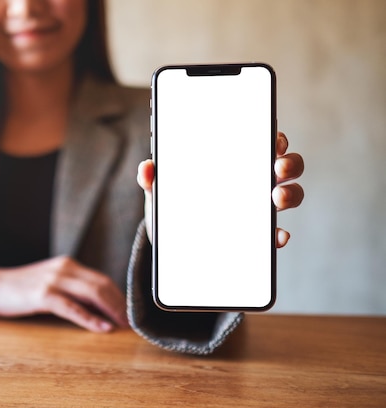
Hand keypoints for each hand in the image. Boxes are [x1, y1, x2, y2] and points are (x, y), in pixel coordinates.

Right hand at [0, 256, 128, 332]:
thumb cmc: (20, 289)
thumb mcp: (50, 284)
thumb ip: (72, 291)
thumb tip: (100, 308)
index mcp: (68, 265)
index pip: (102, 279)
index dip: (119, 297)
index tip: (129, 313)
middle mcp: (64, 268)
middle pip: (102, 285)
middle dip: (120, 304)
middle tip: (132, 323)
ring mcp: (53, 280)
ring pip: (92, 293)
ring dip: (111, 310)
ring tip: (122, 326)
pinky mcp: (42, 295)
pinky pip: (72, 307)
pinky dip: (90, 318)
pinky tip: (102, 328)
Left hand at [137, 131, 303, 247]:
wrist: (171, 242)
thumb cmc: (172, 205)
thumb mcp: (161, 190)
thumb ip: (153, 178)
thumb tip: (146, 167)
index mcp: (234, 162)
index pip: (262, 141)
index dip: (274, 137)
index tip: (273, 138)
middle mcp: (254, 181)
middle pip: (285, 165)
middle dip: (289, 163)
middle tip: (277, 167)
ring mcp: (259, 208)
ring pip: (289, 195)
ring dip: (290, 194)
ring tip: (275, 198)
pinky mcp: (258, 234)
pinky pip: (276, 233)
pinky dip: (279, 234)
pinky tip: (277, 235)